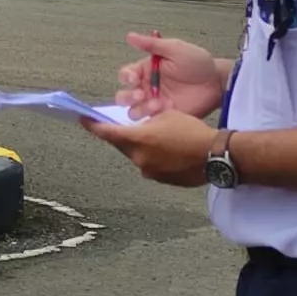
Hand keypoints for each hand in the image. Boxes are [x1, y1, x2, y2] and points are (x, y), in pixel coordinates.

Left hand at [81, 110, 215, 186]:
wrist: (214, 155)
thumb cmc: (191, 130)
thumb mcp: (166, 115)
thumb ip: (148, 121)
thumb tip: (142, 127)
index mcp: (137, 139)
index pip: (107, 132)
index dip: (92, 125)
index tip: (82, 119)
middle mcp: (139, 159)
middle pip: (123, 146)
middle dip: (123, 136)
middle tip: (127, 126)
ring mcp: (150, 172)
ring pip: (138, 156)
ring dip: (143, 147)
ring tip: (161, 138)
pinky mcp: (161, 180)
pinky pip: (152, 166)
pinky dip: (156, 158)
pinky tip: (171, 151)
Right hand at [113, 32, 225, 120]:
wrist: (216, 81)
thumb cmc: (197, 62)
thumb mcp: (174, 49)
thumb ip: (151, 45)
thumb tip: (129, 36)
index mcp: (146, 70)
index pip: (126, 75)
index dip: (126, 77)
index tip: (134, 78)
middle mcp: (147, 88)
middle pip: (124, 96)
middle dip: (128, 97)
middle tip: (141, 94)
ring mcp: (155, 104)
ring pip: (134, 112)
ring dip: (140, 109)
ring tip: (156, 104)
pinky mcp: (165, 116)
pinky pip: (151, 121)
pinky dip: (154, 117)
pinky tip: (168, 108)